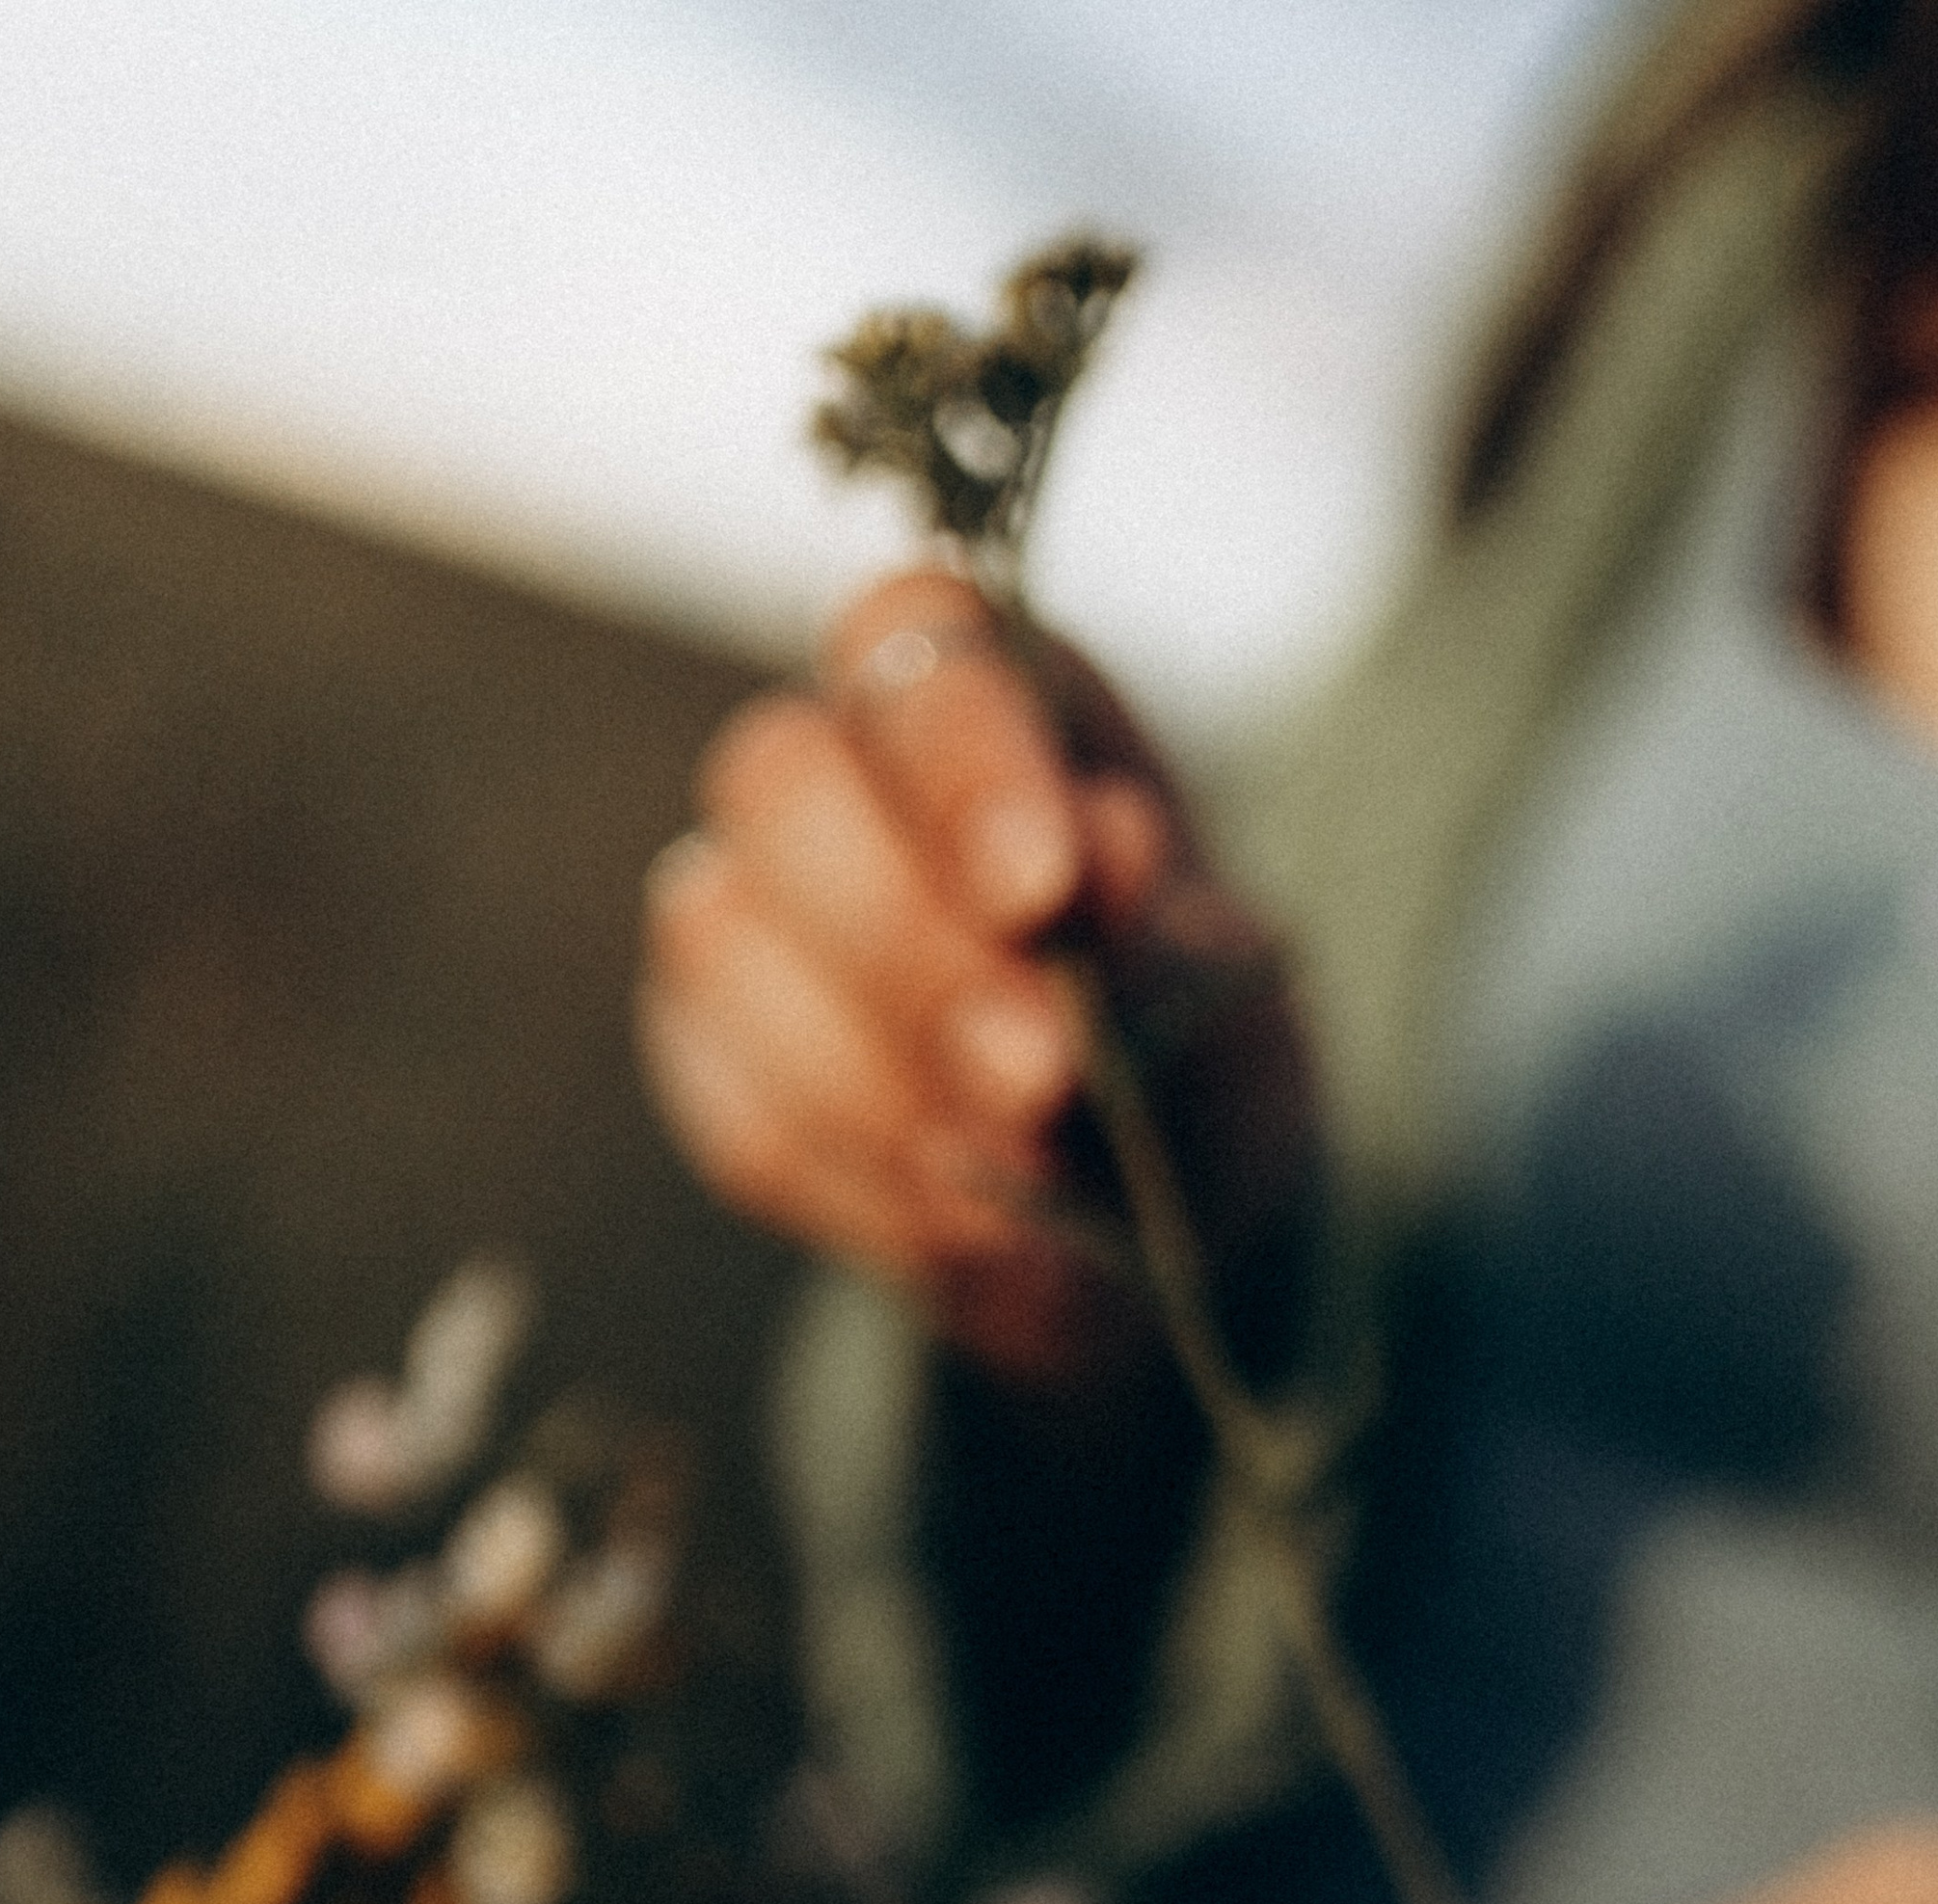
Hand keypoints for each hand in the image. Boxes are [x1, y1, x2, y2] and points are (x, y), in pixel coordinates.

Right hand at [636, 566, 1302, 1380]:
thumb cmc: (1194, 1052)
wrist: (1149, 1222)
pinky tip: (967, 1227)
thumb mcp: (1228, 994)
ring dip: (882, 1088)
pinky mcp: (709, 1058)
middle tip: (1038, 1077)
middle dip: (910, 950)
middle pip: (780, 785)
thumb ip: (1165, 930)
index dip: (958, 759)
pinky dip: (861, 1191)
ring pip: (725, 952)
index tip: (1040, 888)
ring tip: (1024, 1174)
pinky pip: (741, 1119)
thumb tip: (1109, 848)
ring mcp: (745, 908)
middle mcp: (837, 770)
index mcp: (986, 693)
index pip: (914, 641)